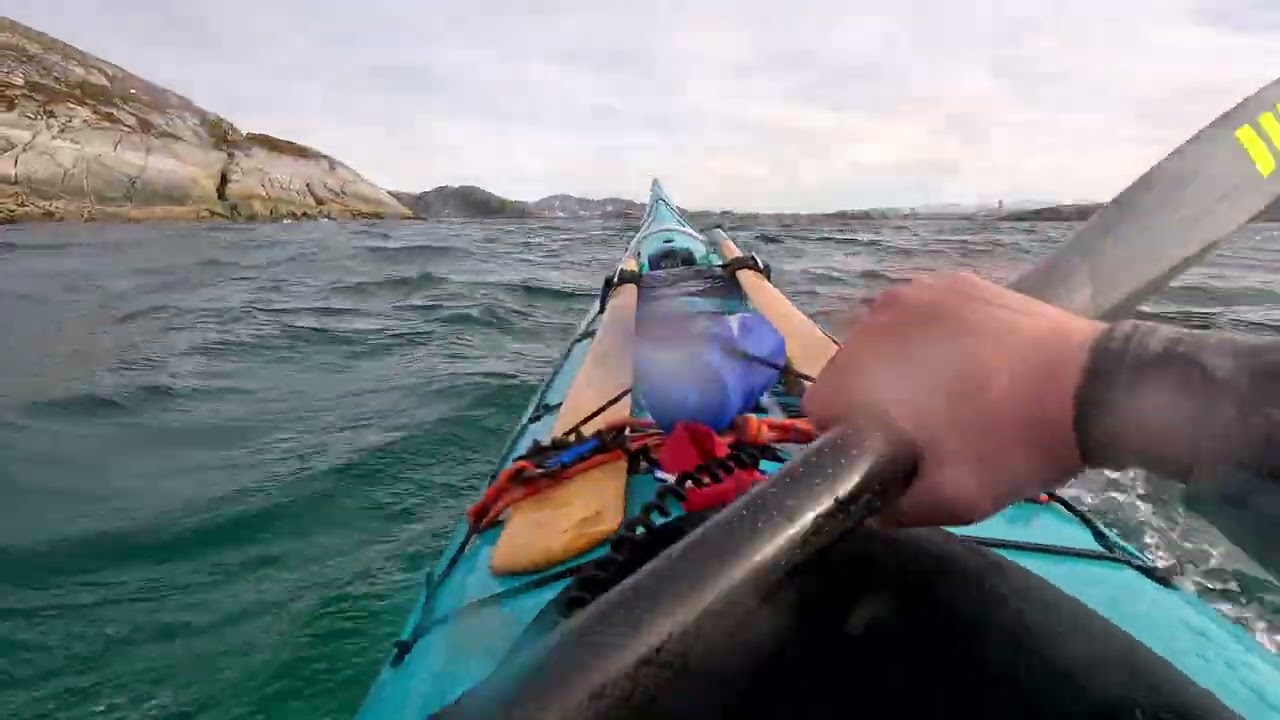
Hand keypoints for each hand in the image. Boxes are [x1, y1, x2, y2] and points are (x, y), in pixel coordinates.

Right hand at [802, 272, 1104, 526]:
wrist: (1093, 387)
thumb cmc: (1012, 444)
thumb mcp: (952, 501)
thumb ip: (894, 510)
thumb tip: (869, 506)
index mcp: (859, 376)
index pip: (819, 409)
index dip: (846, 438)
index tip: (886, 453)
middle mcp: (871, 323)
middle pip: (848, 369)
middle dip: (872, 398)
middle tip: (923, 427)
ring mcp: (912, 293)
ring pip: (881, 339)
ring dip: (898, 365)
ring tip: (949, 391)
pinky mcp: (950, 280)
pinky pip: (919, 315)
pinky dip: (930, 337)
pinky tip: (970, 360)